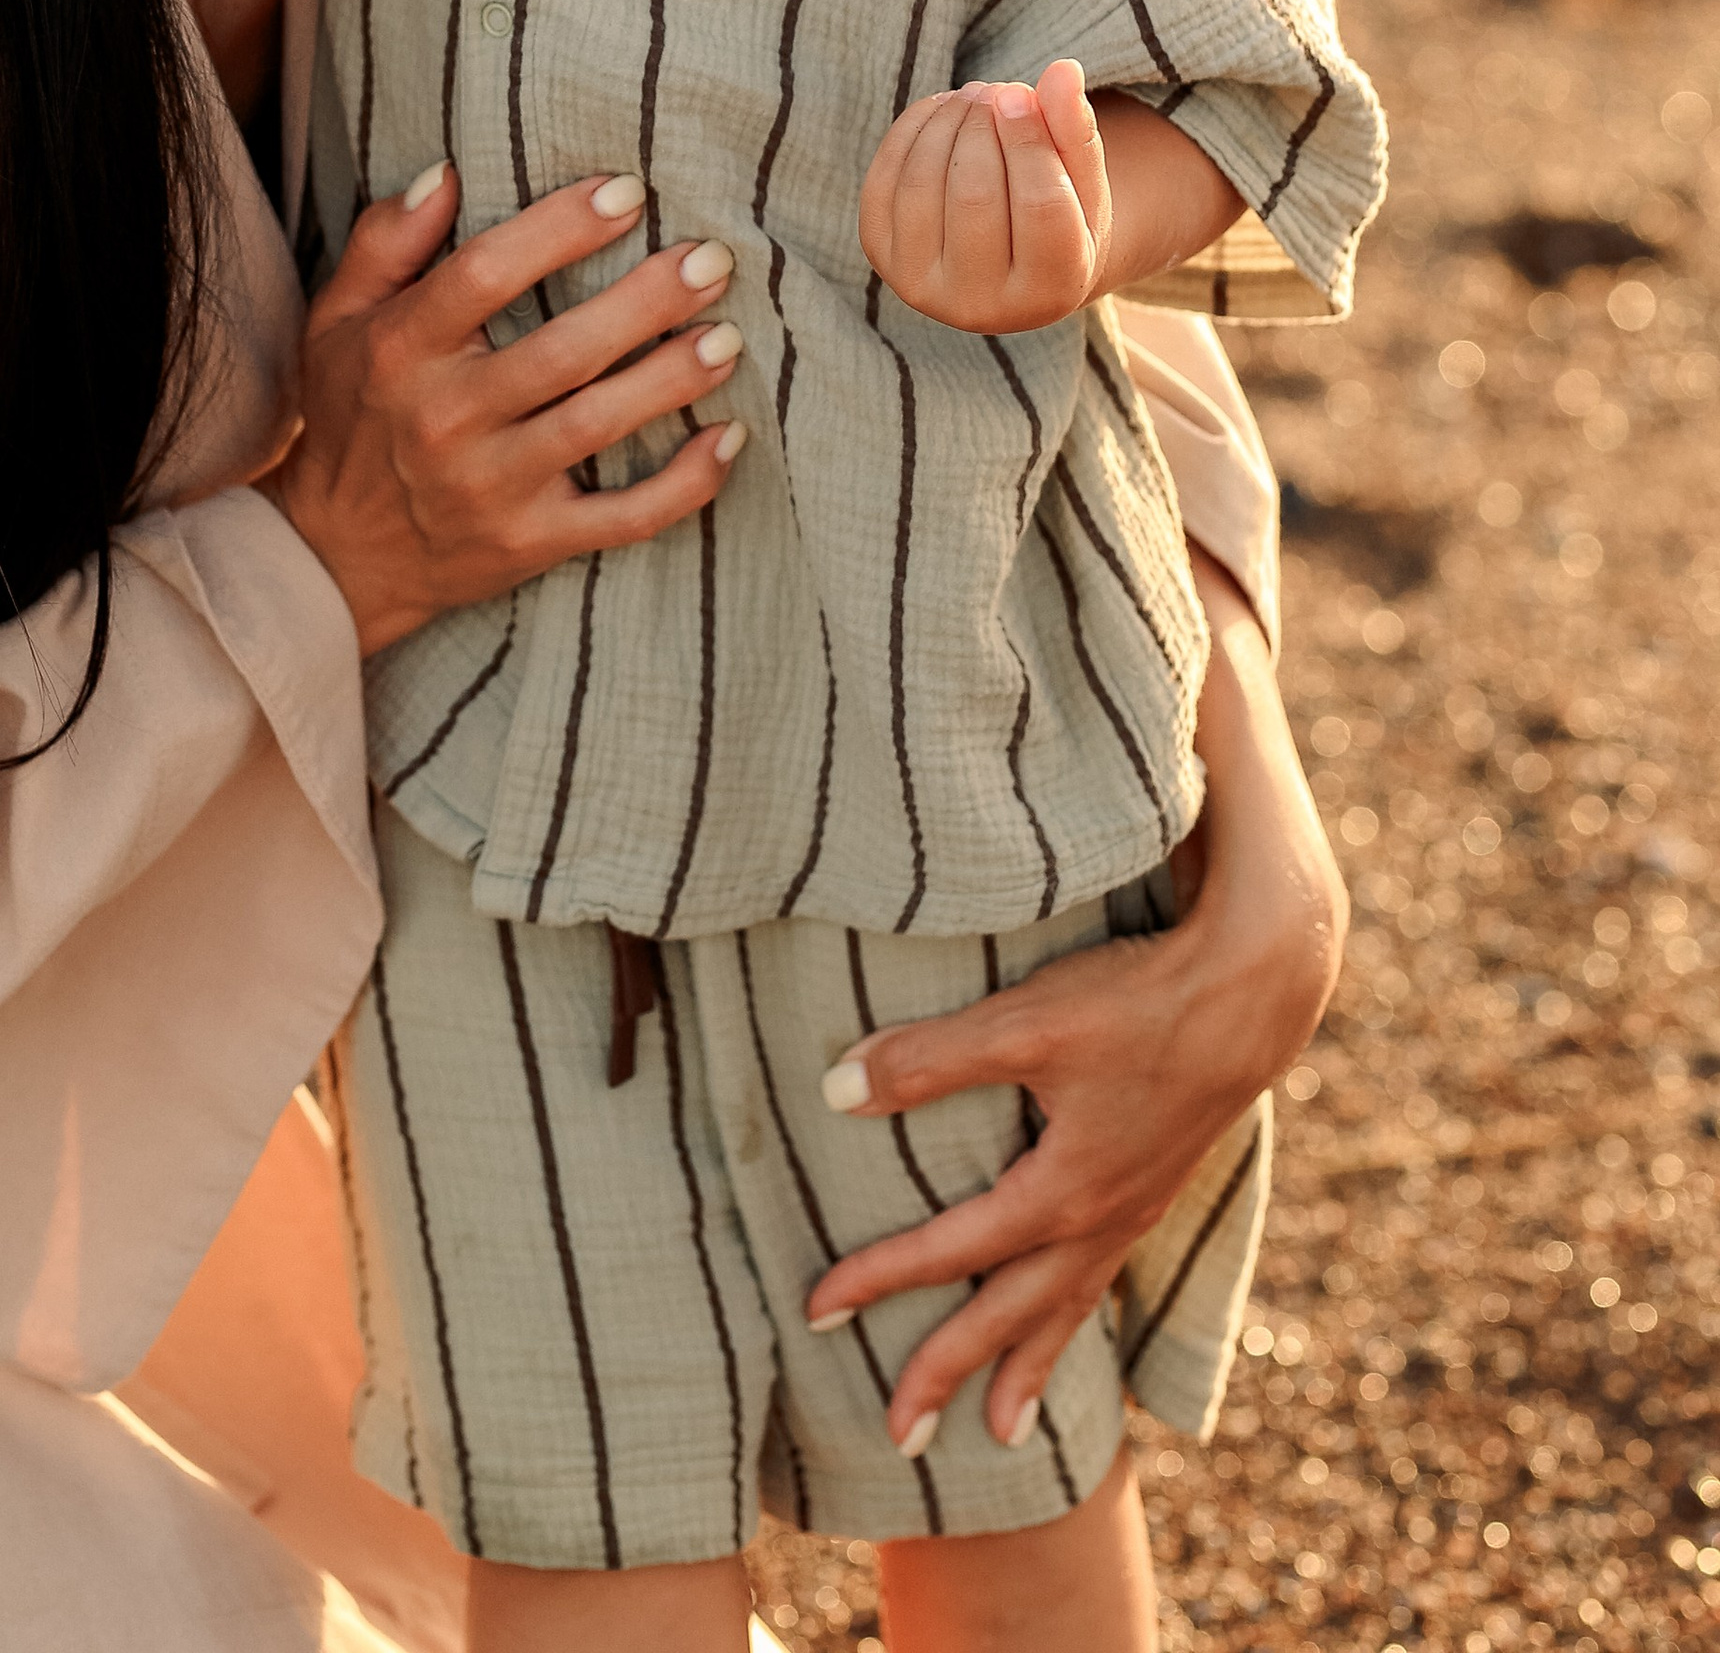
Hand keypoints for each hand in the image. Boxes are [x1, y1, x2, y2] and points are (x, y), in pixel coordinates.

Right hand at [264, 165, 744, 655]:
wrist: (337, 559)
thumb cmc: (351, 417)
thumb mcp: (337, 319)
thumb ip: (386, 241)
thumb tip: (446, 172)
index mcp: (401, 349)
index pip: (484, 273)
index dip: (560, 228)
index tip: (627, 192)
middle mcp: (445, 417)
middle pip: (562, 350)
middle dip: (646, 302)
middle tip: (712, 259)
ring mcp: (490, 487)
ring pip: (597, 426)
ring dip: (672, 380)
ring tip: (727, 337)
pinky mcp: (528, 543)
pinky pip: (621, 519)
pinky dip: (684, 486)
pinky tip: (728, 440)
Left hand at [803, 552, 1345, 1446]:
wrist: (1281, 958)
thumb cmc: (1164, 890)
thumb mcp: (1112, 837)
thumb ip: (1041, 770)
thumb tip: (976, 672)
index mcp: (1086, 1052)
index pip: (982, 1059)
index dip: (912, 1076)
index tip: (835, 1094)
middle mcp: (1099, 1148)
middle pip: (996, 1237)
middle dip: (908, 1280)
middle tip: (817, 1312)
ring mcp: (1114, 1197)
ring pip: (1030, 1302)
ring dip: (961, 1363)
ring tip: (903, 1428)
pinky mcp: (1119, 1212)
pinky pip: (1064, 1310)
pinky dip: (1021, 1370)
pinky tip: (978, 1426)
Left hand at [859, 61, 1111, 331]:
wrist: (1004, 266)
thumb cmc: (1060, 217)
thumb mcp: (1082, 183)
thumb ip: (1077, 131)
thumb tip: (1063, 70)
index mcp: (1050, 290)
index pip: (1041, 207)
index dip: (1028, 140)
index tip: (1021, 92)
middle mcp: (982, 306)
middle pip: (975, 195)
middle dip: (982, 126)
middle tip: (998, 89)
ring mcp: (922, 286)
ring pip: (923, 184)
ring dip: (947, 121)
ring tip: (975, 94)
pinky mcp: (881, 256)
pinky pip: (885, 178)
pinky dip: (911, 130)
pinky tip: (942, 109)